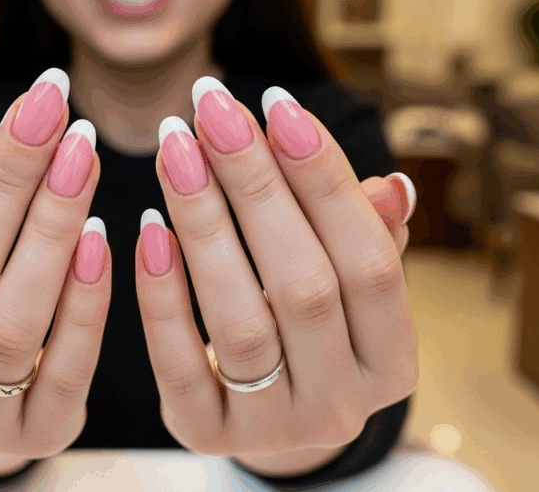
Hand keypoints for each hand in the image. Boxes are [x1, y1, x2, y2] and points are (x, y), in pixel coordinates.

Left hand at [135, 78, 417, 476]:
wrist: (269, 412)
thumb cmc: (311, 324)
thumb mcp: (347, 287)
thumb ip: (365, 236)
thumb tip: (390, 187)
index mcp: (392, 361)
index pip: (371, 262)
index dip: (327, 180)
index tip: (277, 103)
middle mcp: (342, 405)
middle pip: (304, 286)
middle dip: (255, 185)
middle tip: (212, 108)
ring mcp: (273, 428)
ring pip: (240, 321)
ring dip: (203, 223)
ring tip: (174, 149)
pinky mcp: (205, 435)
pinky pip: (178, 365)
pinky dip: (162, 294)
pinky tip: (146, 227)